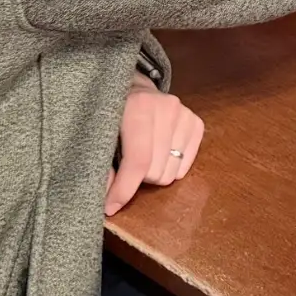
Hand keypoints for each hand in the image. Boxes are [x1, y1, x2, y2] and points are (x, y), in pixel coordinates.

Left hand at [107, 74, 203, 216]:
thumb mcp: (99, 133)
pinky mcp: (196, 122)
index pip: (138, 161)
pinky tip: (158, 154)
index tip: (111, 208)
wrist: (133, 88)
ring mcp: (184, 114)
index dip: (123, 190)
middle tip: (126, 169)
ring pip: (172, 173)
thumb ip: (101, 164)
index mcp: (138, 106)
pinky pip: (186, 165)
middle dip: (138, 179)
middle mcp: (166, 107)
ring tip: (142, 160)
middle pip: (156, 171)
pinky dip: (170, 168)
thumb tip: (108, 198)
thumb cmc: (112, 114)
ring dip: (154, 174)